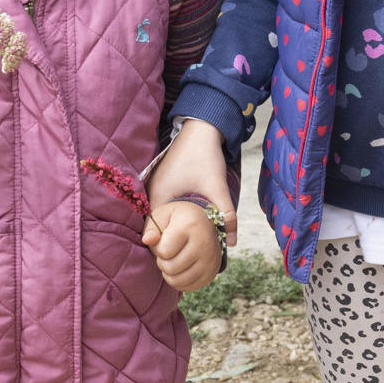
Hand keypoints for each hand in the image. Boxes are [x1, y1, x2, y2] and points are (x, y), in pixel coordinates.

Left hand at [144, 200, 224, 293]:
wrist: (206, 223)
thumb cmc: (179, 219)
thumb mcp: (164, 214)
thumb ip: (152, 227)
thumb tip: (148, 240)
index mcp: (190, 226)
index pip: (164, 251)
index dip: (158, 248)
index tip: (164, 240)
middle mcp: (204, 244)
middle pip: (170, 268)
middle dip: (163, 262)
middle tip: (167, 252)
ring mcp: (210, 261)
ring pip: (178, 280)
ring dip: (169, 273)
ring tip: (173, 260)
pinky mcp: (212, 274)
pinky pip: (187, 287)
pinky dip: (179, 281)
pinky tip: (181, 268)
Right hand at [147, 119, 235, 246]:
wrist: (201, 128)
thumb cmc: (204, 156)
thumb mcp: (217, 187)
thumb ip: (226, 215)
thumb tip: (232, 242)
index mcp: (157, 196)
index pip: (154, 232)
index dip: (167, 246)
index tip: (182, 254)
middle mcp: (151, 193)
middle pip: (158, 226)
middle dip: (173, 239)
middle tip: (190, 251)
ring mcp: (155, 187)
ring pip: (163, 216)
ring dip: (175, 227)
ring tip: (191, 240)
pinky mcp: (163, 183)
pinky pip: (166, 207)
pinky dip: (176, 216)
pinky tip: (190, 222)